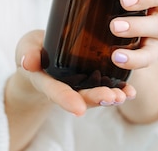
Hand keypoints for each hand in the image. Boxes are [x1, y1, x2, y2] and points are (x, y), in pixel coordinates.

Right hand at [12, 30, 136, 116]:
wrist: (41, 57)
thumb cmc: (34, 51)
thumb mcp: (27, 47)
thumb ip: (28, 53)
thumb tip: (28, 61)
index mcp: (45, 80)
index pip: (54, 91)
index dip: (66, 99)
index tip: (78, 109)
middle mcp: (65, 87)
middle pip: (80, 96)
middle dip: (96, 98)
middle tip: (111, 98)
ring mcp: (79, 85)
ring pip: (95, 94)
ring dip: (110, 96)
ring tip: (124, 96)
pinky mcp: (92, 79)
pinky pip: (106, 86)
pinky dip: (119, 90)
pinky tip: (130, 91)